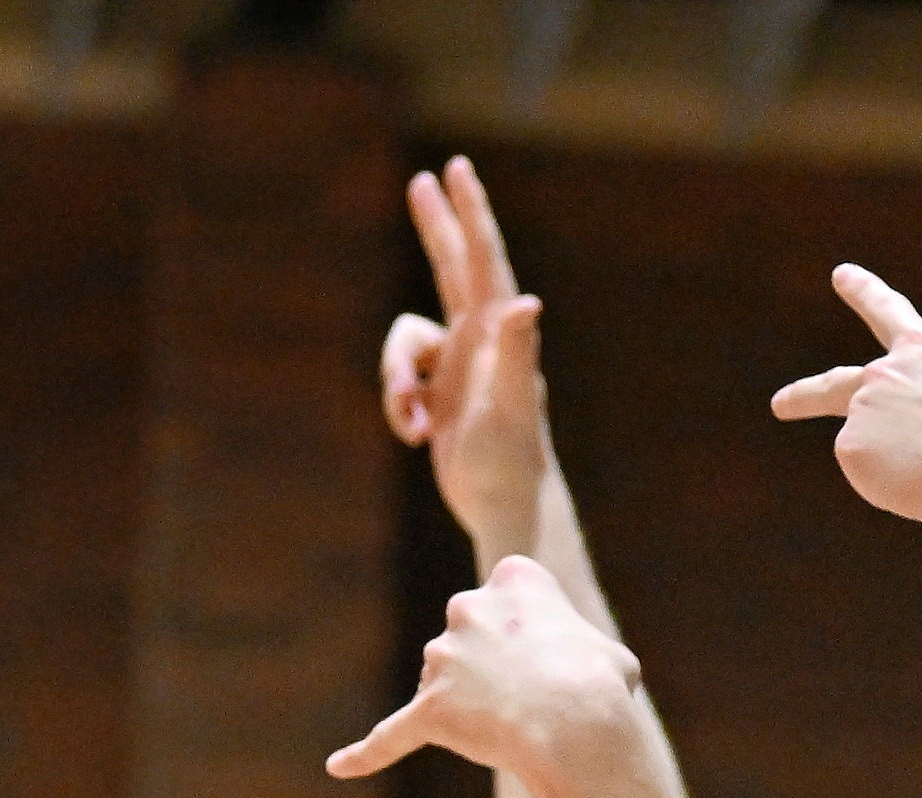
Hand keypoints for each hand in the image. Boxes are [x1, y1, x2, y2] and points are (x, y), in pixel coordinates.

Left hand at [328, 555, 645, 783]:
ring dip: (477, 709)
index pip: (515, 597)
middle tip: (539, 698)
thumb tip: (580, 674)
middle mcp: (467, 606)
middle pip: (472, 639)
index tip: (559, 657)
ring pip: (448, 685)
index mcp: (514, 577)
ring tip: (518, 731)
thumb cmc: (603, 689)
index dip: (540, 635)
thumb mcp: (610, 654)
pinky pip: (391, 735)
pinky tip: (339, 767)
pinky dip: (367, 753)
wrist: (578, 725)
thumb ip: (581, 651)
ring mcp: (441, 658)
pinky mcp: (427, 708)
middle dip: (499, 668)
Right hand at [382, 157, 554, 557]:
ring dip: (394, 380)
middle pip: (451, 268)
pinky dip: (398, 405)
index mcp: (496, 333)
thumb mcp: (511, 403)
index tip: (456, 169)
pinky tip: (417, 436)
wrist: (506, 505)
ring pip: (403, 341)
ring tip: (414, 423)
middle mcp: (479, 340)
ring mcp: (458, 366)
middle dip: (436, 226)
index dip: (469, 213)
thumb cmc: (510, 458)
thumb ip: (517, 351)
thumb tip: (526, 303)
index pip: (481, 259)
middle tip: (423, 179)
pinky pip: (400, 380)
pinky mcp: (441, 392)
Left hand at [773, 256, 921, 614]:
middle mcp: (883, 373)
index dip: (863, 290)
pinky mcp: (851, 452)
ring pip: (877, 449)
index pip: (886, 309)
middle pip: (836, 384)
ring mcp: (863, 412)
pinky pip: (871, 478)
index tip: (841, 275)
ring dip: (899, 465)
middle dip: (806, 395)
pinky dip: (897, 487)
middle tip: (781, 404)